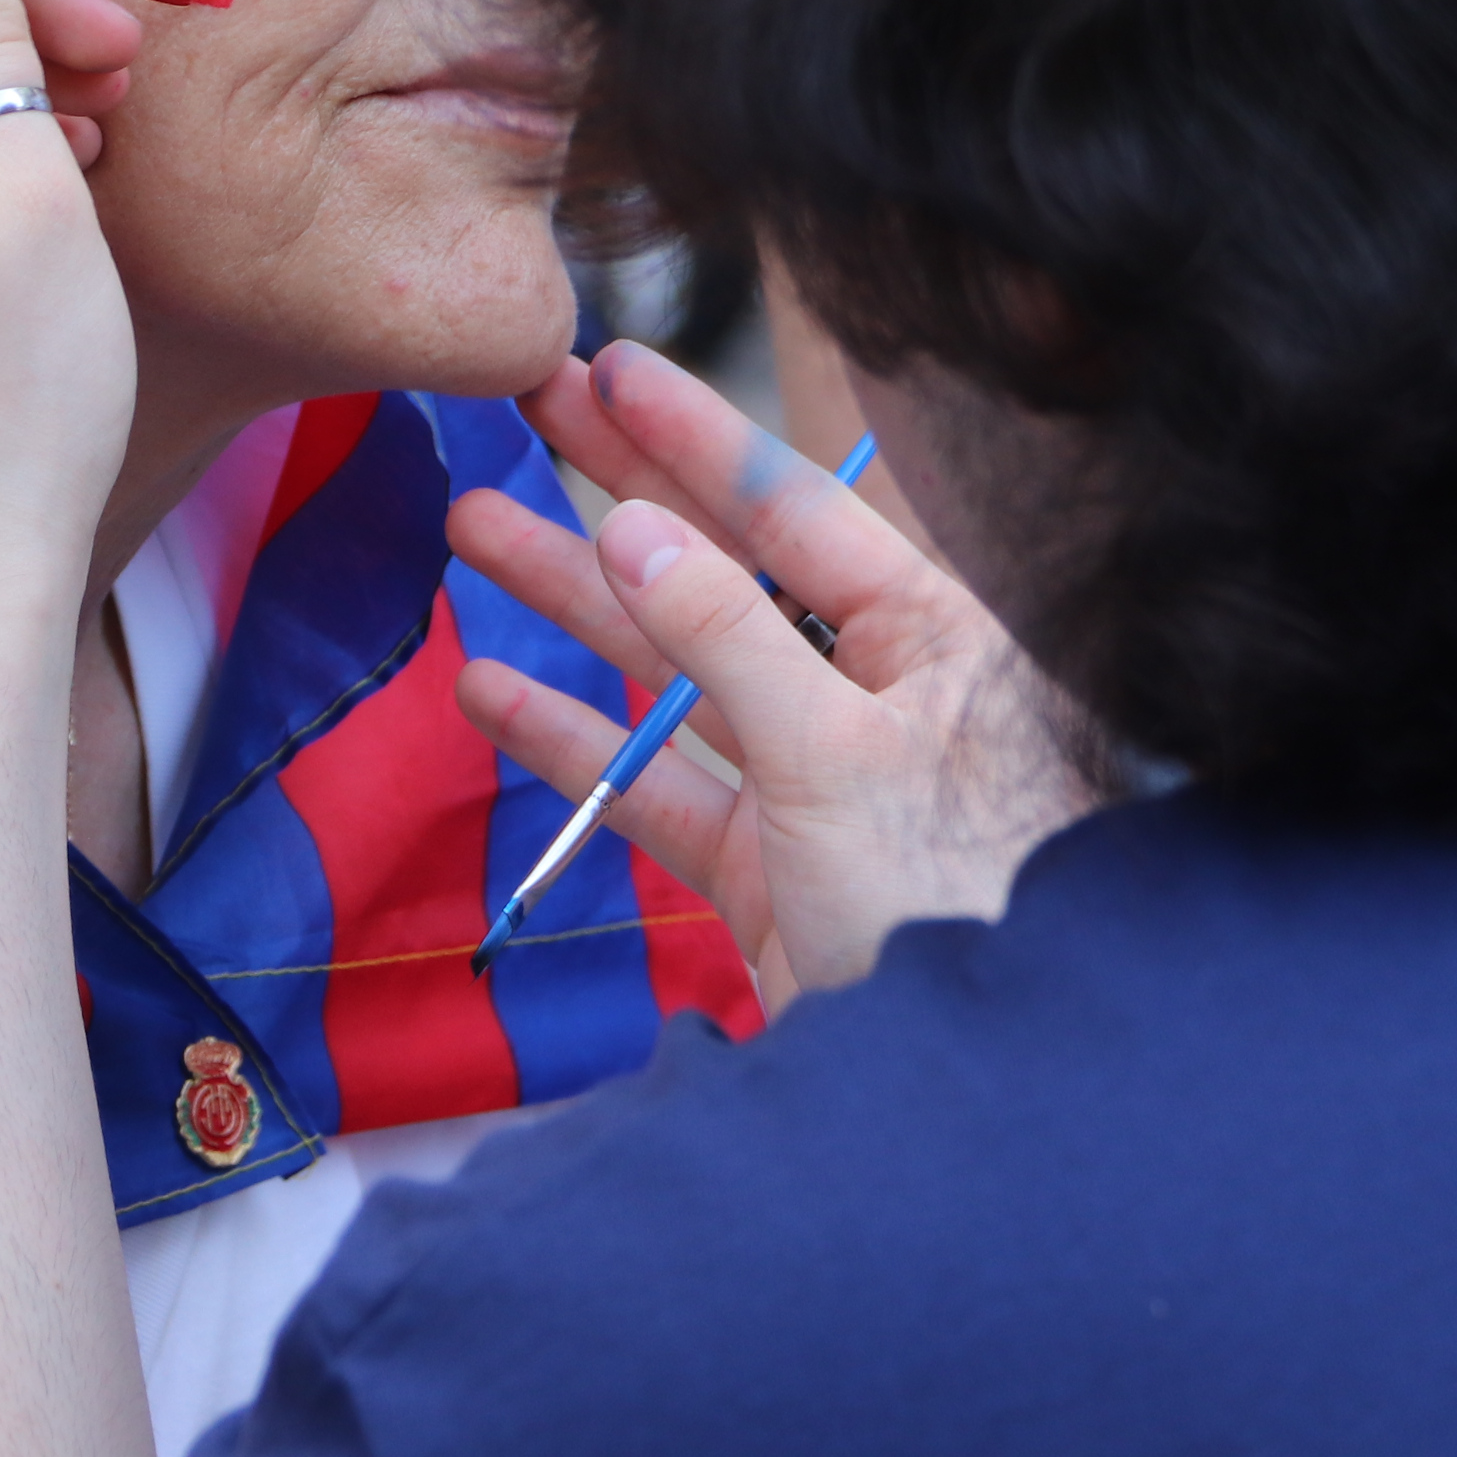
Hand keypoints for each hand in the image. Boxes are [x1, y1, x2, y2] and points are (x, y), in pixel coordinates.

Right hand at [445, 341, 1096, 1012]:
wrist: (985, 1092)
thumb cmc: (956, 905)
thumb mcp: (840, 757)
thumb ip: (728, 639)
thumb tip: (634, 527)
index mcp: (934, 638)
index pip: (796, 509)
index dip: (695, 436)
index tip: (609, 364)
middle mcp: (875, 694)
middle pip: (724, 570)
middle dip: (617, 491)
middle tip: (526, 406)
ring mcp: (815, 785)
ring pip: (675, 671)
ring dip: (572, 604)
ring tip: (472, 527)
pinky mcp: (769, 874)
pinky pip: (656, 787)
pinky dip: (574, 744)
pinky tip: (492, 688)